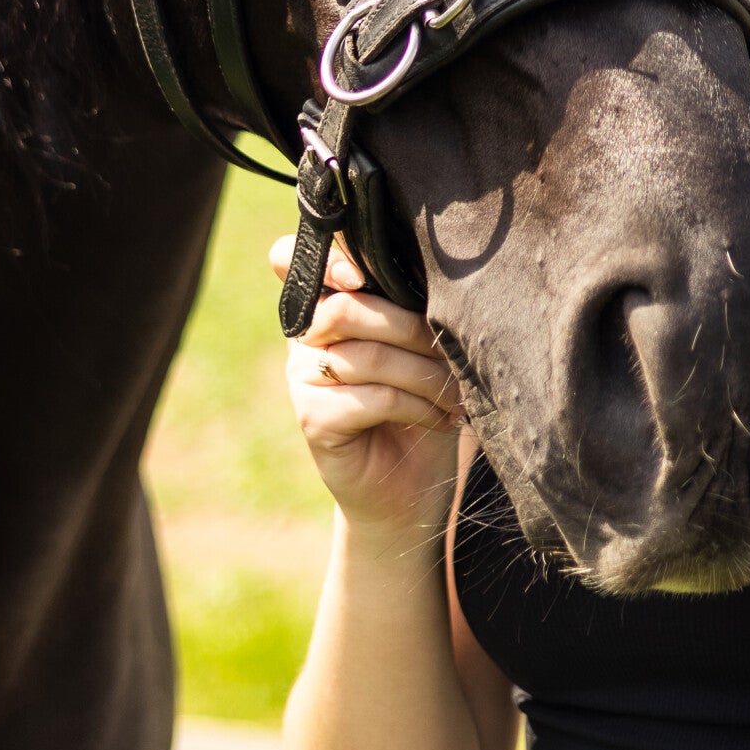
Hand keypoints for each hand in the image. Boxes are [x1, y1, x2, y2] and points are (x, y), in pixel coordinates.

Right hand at [269, 233, 462, 546]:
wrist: (410, 491)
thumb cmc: (423, 405)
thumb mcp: (421, 347)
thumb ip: (409, 306)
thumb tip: (438, 271)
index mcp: (326, 305)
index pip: (292, 259)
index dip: (323, 258)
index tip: (361, 275)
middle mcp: (304, 337)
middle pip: (344, 307)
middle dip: (410, 327)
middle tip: (451, 354)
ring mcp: (301, 379)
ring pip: (365, 355)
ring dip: (425, 374)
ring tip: (457, 394)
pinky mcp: (313, 420)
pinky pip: (370, 397)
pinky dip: (417, 405)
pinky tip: (444, 419)